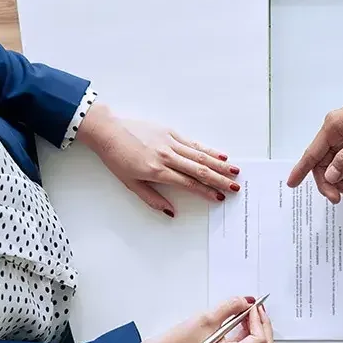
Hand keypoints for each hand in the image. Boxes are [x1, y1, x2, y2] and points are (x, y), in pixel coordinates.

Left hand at [78, 103, 241, 216]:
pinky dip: (209, 149)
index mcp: (156, 171)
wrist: (107, 130)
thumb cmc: (116, 158)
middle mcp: (166, 156)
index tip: (219, 198)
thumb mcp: (130, 183)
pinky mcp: (169, 131)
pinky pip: (193, 143)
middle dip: (219, 180)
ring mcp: (169, 142)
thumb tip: (171, 212)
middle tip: (235, 187)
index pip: (188, 183)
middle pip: (199, 169)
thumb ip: (152, 199)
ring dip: (219, 164)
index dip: (206, 192)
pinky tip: (221, 155)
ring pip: (200, 155)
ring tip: (235, 171)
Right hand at [142, 296, 273, 342]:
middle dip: (263, 324)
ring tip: (248, 310)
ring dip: (257, 326)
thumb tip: (245, 301)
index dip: (259, 320)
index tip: (253, 307)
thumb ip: (230, 306)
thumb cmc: (180, 341)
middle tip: (257, 308)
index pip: (258, 340)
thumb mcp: (207, 317)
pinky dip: (250, 330)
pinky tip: (242, 318)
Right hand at [287, 77, 342, 203]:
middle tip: (338, 197)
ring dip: (340, 180)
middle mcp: (335, 132)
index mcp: (333, 127)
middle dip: (329, 181)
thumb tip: (330, 175)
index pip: (312, 153)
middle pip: (323, 163)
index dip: (301, 170)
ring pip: (334, 164)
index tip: (292, 184)